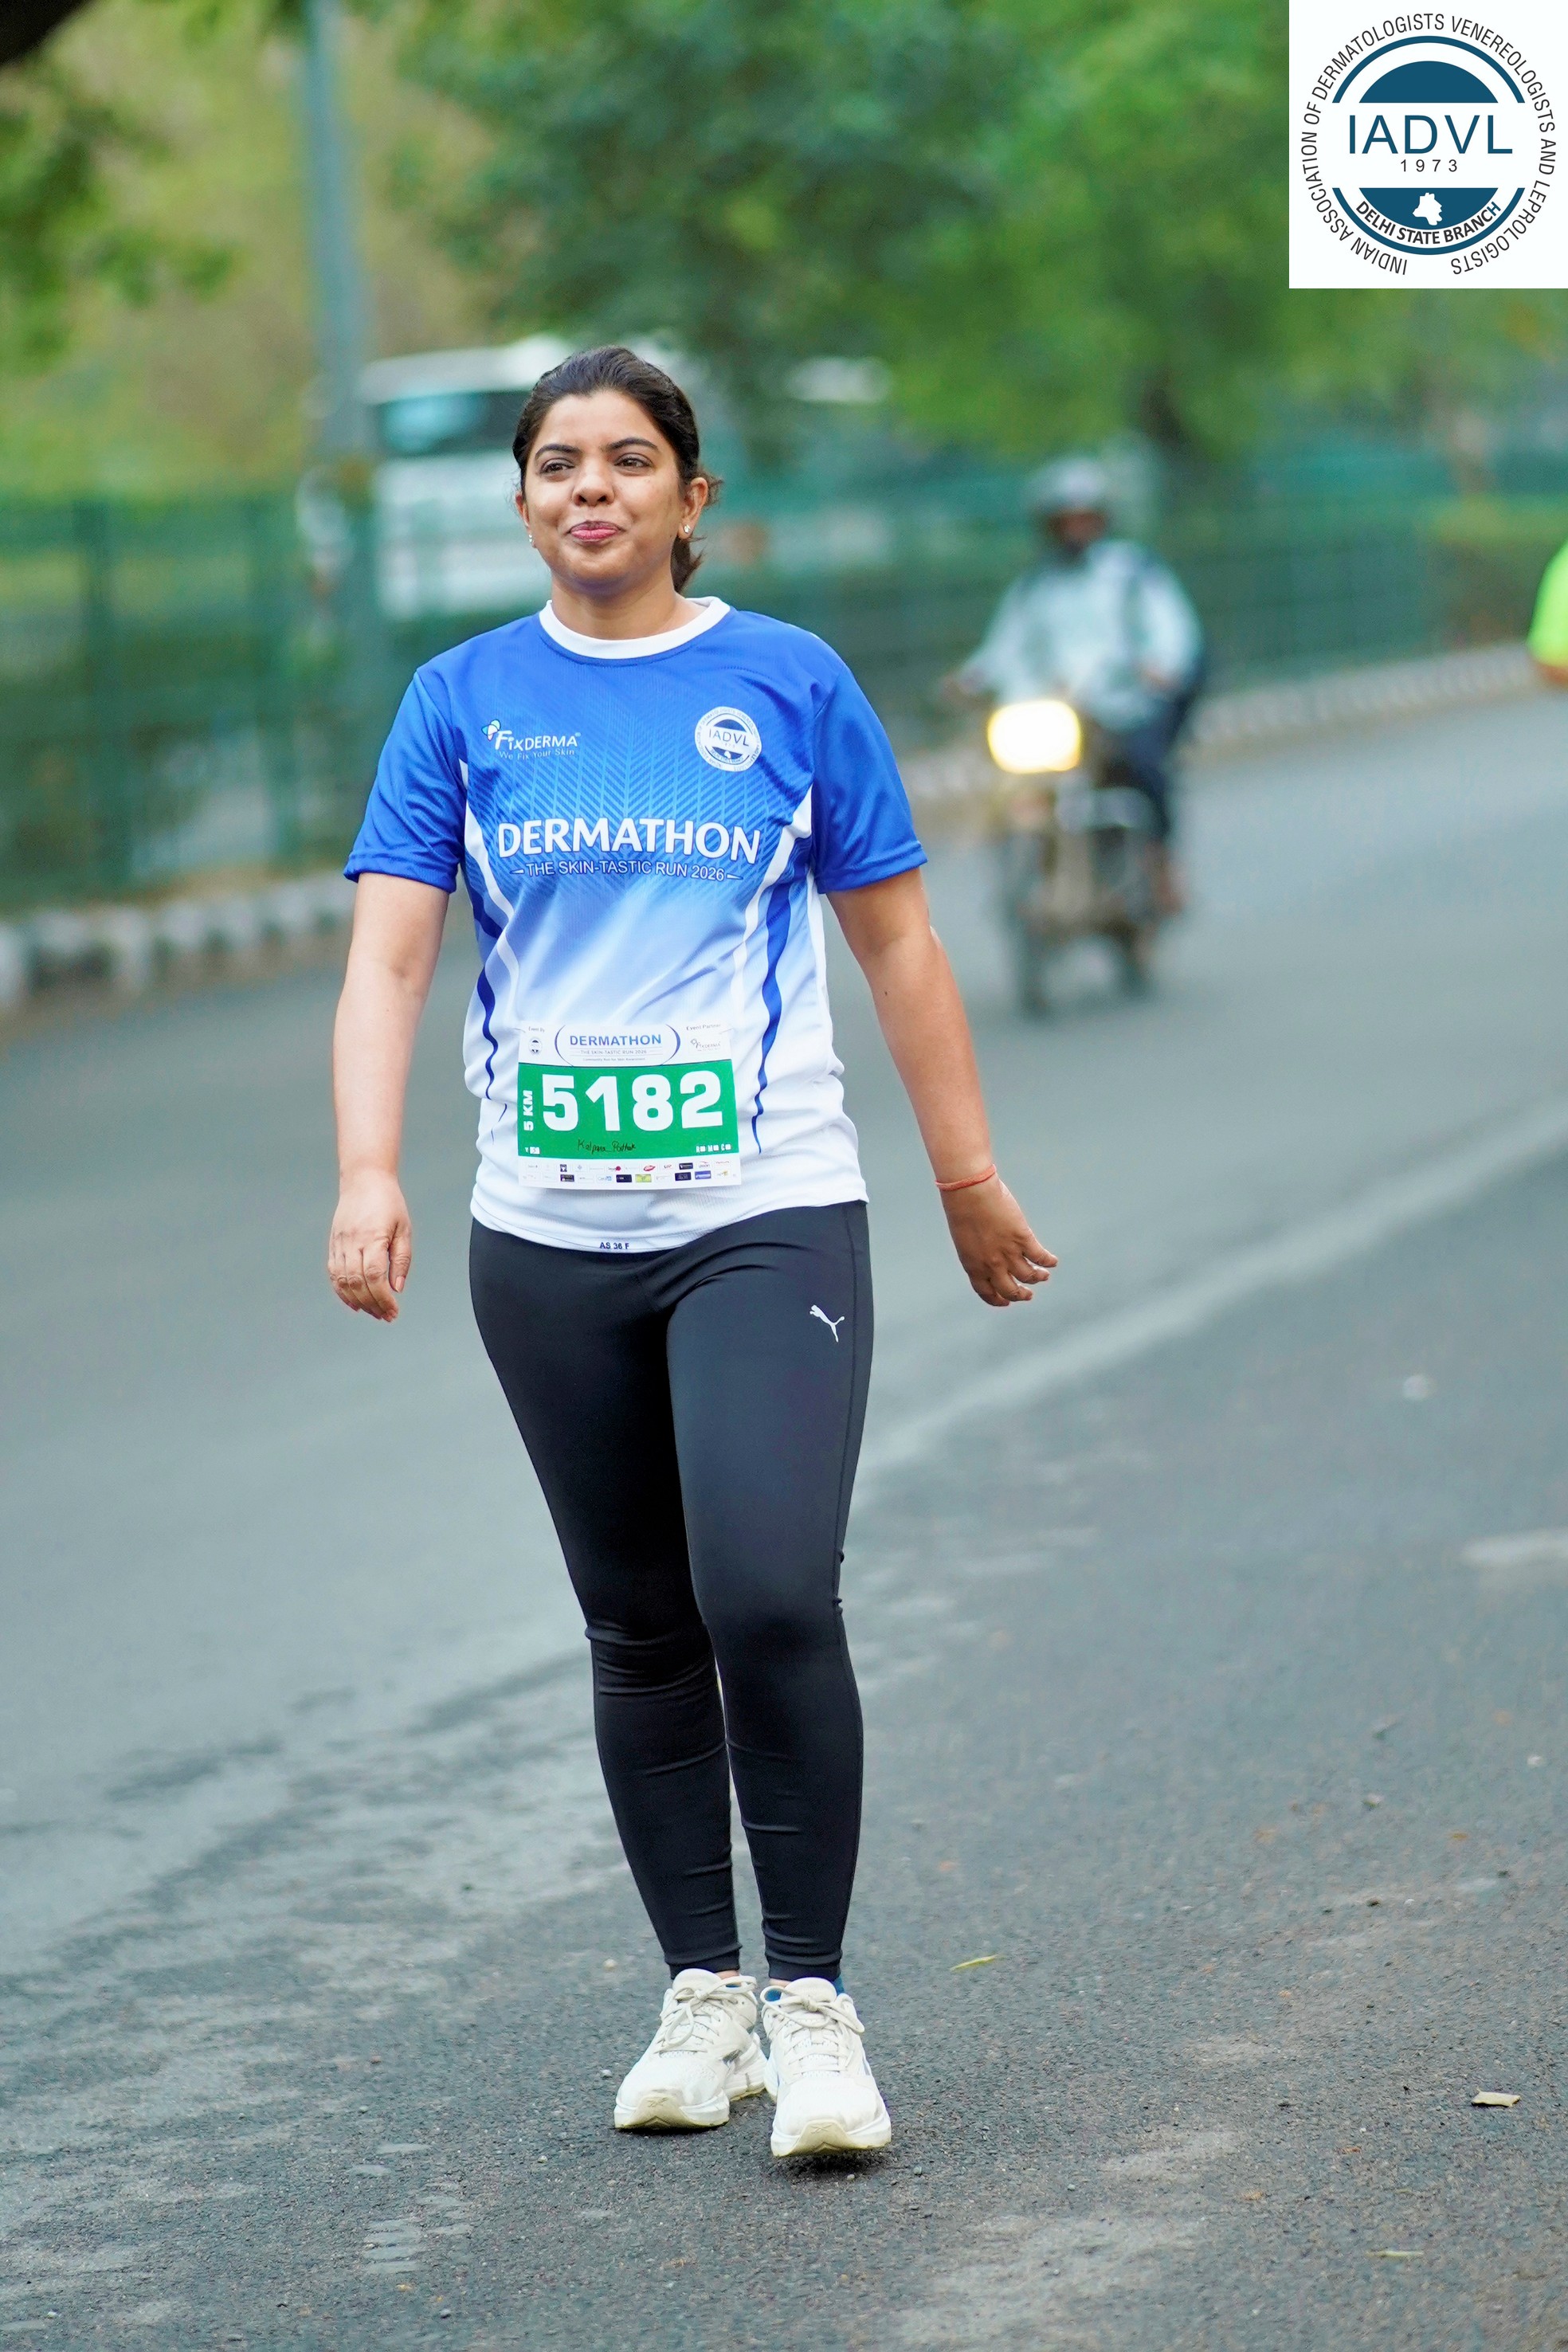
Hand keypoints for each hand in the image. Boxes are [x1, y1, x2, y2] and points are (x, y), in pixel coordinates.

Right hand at [328, 1169, 411, 1320]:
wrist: (364, 1180)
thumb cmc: (389, 1203)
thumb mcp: (404, 1229)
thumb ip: (401, 1259)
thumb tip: (397, 1288)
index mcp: (372, 1237)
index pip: (375, 1276)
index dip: (383, 1298)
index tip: (393, 1311)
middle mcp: (352, 1242)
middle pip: (358, 1283)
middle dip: (372, 1304)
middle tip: (386, 1316)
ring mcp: (340, 1243)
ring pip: (342, 1281)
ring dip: (357, 1301)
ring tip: (373, 1312)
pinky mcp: (333, 1244)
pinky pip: (334, 1274)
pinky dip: (342, 1291)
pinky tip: (354, 1302)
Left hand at [941, 1175, 1057, 1306]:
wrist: (970, 1194)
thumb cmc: (962, 1210)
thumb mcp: (965, 1240)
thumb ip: (976, 1253)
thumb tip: (989, 1256)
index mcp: (973, 1266)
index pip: (986, 1292)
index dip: (998, 1300)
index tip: (1006, 1302)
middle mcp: (991, 1265)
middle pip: (1010, 1290)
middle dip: (1021, 1295)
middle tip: (1028, 1295)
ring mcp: (1008, 1253)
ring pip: (1029, 1275)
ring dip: (1038, 1278)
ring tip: (1043, 1276)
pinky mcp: (1022, 1239)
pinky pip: (1040, 1256)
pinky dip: (1048, 1262)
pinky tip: (1053, 1262)